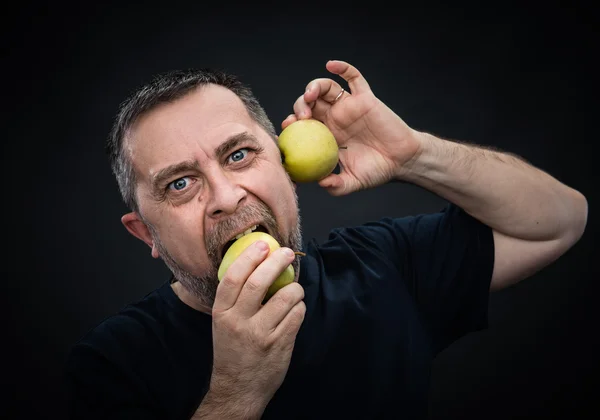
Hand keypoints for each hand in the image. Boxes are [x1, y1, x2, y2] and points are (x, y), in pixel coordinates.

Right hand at [209, 241, 305, 413]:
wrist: (239, 387)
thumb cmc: (233, 349)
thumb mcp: (223, 322)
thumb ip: (235, 298)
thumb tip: (255, 263)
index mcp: (222, 313)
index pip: (233, 278)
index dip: (249, 257)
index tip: (262, 245)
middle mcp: (239, 322)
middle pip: (259, 282)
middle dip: (277, 262)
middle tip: (287, 253)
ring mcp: (260, 334)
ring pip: (285, 297)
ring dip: (295, 288)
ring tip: (294, 289)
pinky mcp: (280, 344)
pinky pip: (297, 315)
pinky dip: (300, 307)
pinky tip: (296, 308)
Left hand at [282, 59, 422, 195]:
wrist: (402, 160)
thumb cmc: (377, 170)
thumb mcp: (353, 182)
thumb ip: (336, 186)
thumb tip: (320, 183)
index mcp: (326, 136)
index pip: (303, 125)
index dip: (292, 124)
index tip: (287, 127)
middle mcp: (335, 118)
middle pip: (309, 104)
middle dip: (299, 106)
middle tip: (301, 117)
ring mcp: (349, 106)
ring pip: (326, 88)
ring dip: (314, 87)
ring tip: (310, 96)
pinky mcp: (365, 98)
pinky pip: (353, 78)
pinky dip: (342, 68)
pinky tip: (331, 65)